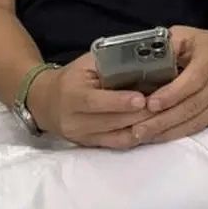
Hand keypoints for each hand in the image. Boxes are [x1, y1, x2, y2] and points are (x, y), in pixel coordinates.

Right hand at [26, 52, 154, 148]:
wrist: (45, 101)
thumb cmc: (73, 76)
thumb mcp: (87, 63)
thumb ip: (110, 63)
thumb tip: (142, 63)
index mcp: (72, 94)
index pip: (96, 101)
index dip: (119, 102)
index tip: (141, 99)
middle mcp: (74, 119)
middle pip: (110, 122)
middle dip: (139, 116)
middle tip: (162, 107)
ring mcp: (81, 136)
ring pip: (116, 137)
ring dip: (141, 127)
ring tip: (161, 116)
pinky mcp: (88, 145)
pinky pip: (115, 144)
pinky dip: (135, 137)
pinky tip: (150, 127)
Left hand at [130, 25, 207, 144]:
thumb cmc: (207, 43)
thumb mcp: (187, 35)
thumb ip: (167, 45)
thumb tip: (144, 62)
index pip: (192, 80)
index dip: (171, 94)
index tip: (150, 104)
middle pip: (193, 105)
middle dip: (164, 120)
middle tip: (138, 129)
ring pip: (198, 120)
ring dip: (169, 131)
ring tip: (145, 136)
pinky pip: (203, 126)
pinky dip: (181, 133)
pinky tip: (163, 135)